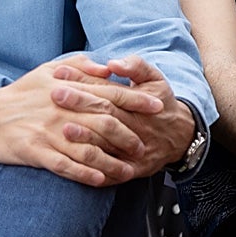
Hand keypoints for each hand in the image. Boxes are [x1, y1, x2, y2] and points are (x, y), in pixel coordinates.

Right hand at [0, 58, 159, 186]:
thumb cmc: (21, 93)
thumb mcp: (48, 70)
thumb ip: (80, 66)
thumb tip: (108, 68)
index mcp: (66, 88)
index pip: (108, 93)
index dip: (135, 99)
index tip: (157, 106)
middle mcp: (61, 109)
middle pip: (104, 122)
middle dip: (129, 135)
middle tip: (145, 146)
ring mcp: (48, 132)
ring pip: (88, 148)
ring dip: (112, 161)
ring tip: (129, 171)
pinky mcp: (35, 151)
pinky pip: (65, 166)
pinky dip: (85, 174)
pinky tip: (101, 181)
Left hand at [52, 55, 194, 178]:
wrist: (180, 137)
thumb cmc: (160, 102)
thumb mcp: (154, 78)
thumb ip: (135, 66)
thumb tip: (113, 63)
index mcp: (139, 104)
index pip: (108, 91)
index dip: (84, 81)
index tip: (60, 73)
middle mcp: (136, 128)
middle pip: (106, 115)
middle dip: (79, 105)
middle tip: (55, 94)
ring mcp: (133, 151)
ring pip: (107, 145)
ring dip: (85, 138)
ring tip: (62, 128)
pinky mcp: (131, 170)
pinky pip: (110, 172)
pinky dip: (91, 169)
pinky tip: (72, 162)